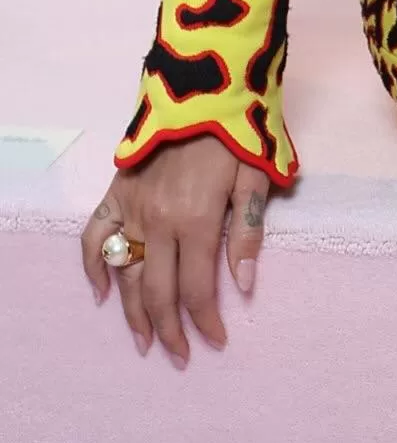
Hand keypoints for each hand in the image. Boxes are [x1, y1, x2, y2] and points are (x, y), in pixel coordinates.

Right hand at [80, 134, 270, 362]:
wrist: (202, 85)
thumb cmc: (237, 132)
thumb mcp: (257, 177)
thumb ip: (248, 233)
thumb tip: (245, 286)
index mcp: (197, 220)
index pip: (196, 289)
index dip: (206, 322)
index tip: (216, 343)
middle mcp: (158, 221)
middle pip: (158, 292)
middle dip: (169, 330)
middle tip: (179, 357)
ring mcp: (132, 208)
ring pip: (126, 274)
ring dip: (133, 313)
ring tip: (144, 342)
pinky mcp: (116, 193)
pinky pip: (94, 237)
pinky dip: (93, 267)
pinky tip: (102, 293)